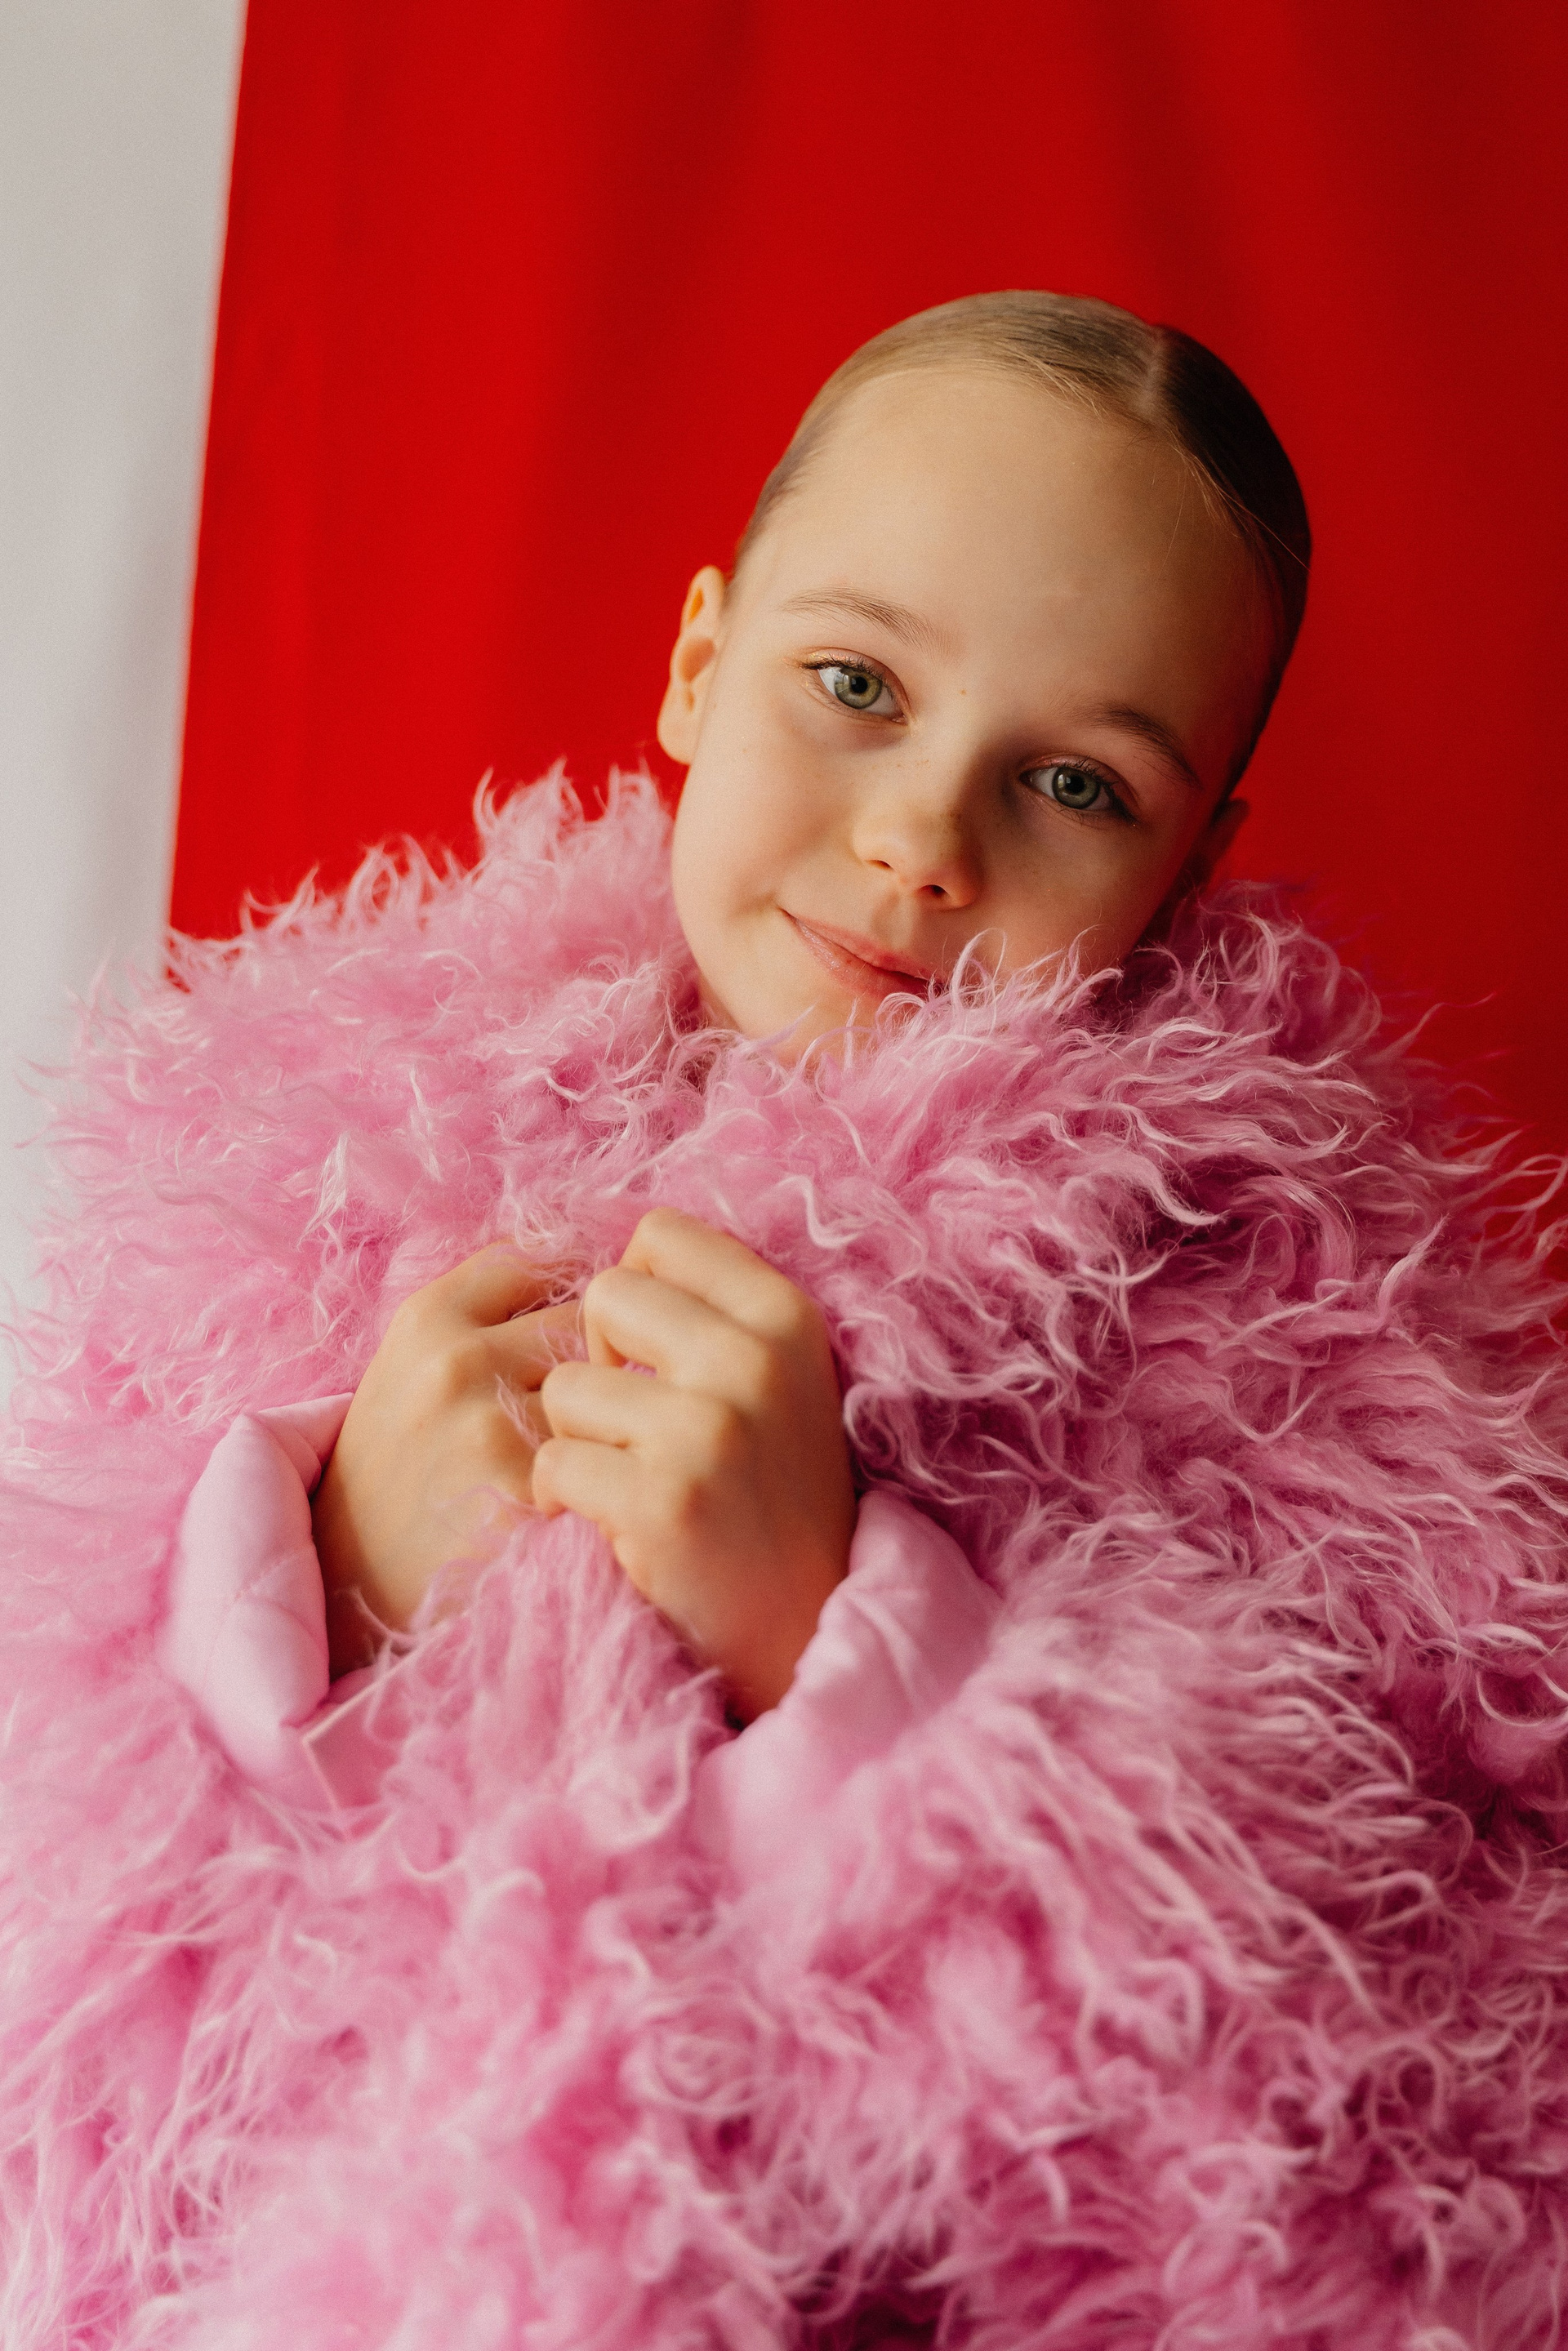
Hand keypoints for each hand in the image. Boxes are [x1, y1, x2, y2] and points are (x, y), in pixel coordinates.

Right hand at [312, 1248, 577, 1673]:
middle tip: (589, 1411)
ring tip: (598, 1454)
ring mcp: (497, 1428)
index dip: (569, 1295)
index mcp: (427, 1318)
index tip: (576, 1334)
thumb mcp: (412, 1373)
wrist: (353, 1598)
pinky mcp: (532, 1496)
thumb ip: (487, 1318)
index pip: (542, 1258)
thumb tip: (598, 1271)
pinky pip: (613, 1456)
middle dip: (600, 1361)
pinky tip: (600, 1496)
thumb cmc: (399, 1480)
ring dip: (617, 1418)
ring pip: (611, 1387)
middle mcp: (459, 1360)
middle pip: (589, 1320)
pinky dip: (617, 1473)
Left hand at [532, 1209, 854, 1718]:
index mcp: (785, 1316)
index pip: (661, 1234)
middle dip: (598, 1359)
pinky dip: (563, 1499)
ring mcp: (708, 1430)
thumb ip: (713, 1314)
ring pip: (566, 1386)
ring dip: (578, 1439)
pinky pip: (553, 1463)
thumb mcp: (777, 1381)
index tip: (653, 1356)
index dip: (636, 1291)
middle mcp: (754, 1360)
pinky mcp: (661, 1501)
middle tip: (633, 1427)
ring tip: (631, 1484)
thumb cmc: (772, 1494)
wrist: (808, 1626)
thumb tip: (613, 1256)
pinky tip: (608, 1525)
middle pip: (604, 1296)